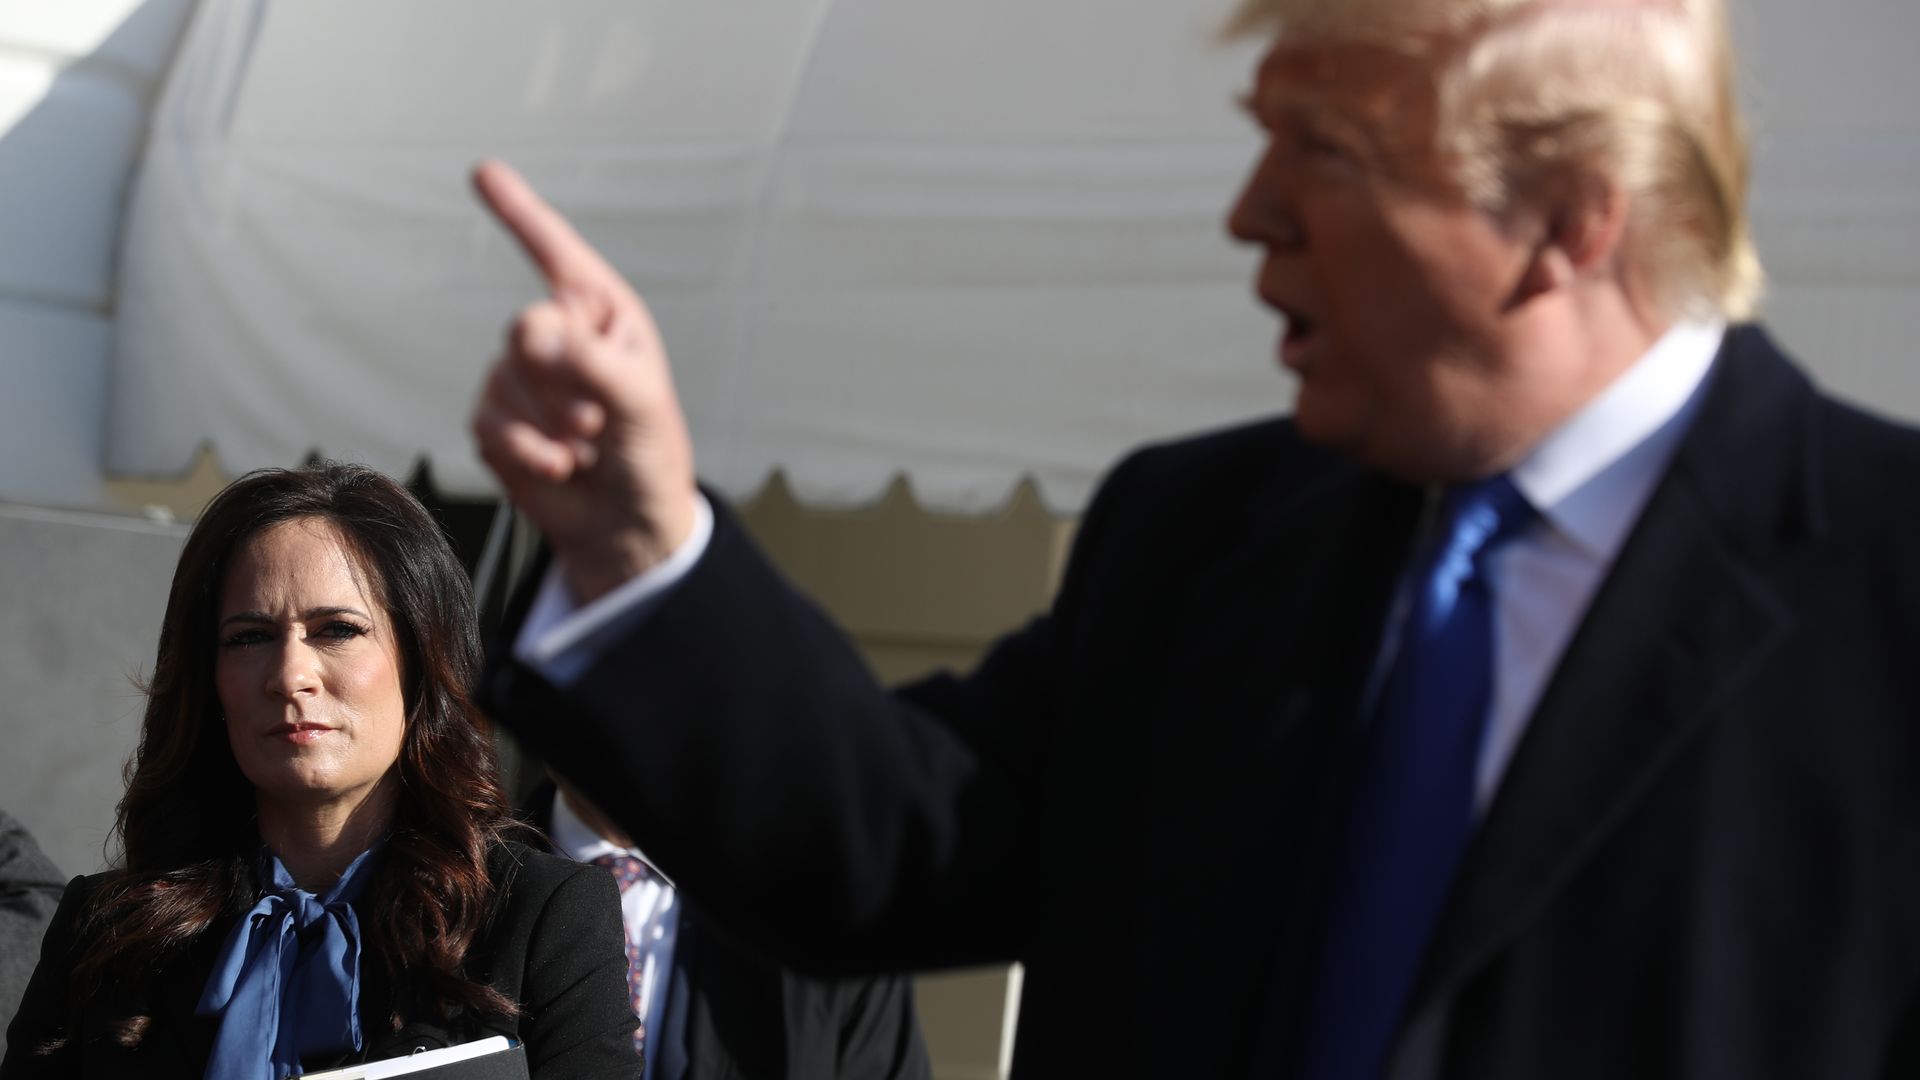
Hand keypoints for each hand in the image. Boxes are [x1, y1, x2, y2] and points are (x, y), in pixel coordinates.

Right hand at [470, 160, 698, 603]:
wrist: (626, 526)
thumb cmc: (648, 455)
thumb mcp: (639, 406)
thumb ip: (590, 364)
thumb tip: (528, 331)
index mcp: (602, 314)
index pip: (556, 252)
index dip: (519, 212)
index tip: (483, 170)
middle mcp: (560, 335)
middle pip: (526, 332)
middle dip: (562, 386)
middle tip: (598, 424)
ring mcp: (522, 377)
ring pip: (504, 383)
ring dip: (548, 427)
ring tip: (586, 448)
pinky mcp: (497, 421)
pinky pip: (488, 424)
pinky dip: (525, 452)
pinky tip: (558, 468)